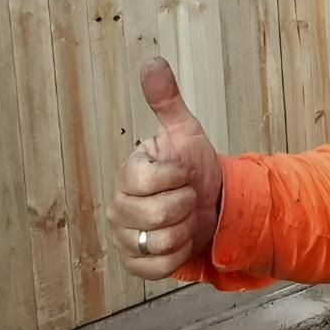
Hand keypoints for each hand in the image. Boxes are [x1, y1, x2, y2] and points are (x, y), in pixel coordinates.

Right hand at [105, 58, 223, 279]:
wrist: (211, 202)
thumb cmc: (193, 167)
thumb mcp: (185, 131)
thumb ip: (166, 100)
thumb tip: (152, 63)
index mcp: (127, 174)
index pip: (148, 181)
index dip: (177, 177)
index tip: (184, 172)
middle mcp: (117, 207)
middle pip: (158, 215)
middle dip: (186, 204)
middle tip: (187, 196)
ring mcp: (124, 238)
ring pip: (162, 242)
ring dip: (186, 229)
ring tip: (186, 217)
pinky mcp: (136, 265)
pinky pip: (162, 266)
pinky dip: (181, 253)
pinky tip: (182, 238)